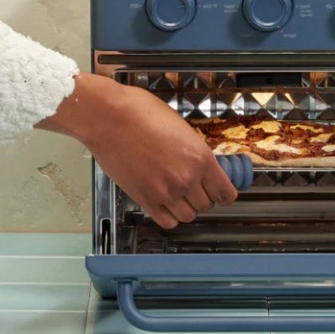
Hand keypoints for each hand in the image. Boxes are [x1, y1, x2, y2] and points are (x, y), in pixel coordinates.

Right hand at [37, 73, 237, 228]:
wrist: (109, 117)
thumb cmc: (139, 112)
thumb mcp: (180, 126)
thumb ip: (193, 150)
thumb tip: (200, 162)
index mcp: (200, 157)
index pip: (225, 192)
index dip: (224, 194)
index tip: (221, 193)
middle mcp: (186, 178)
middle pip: (207, 205)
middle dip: (203, 198)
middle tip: (194, 189)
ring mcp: (165, 192)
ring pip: (188, 216)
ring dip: (186, 208)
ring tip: (178, 196)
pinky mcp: (145, 198)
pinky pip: (166, 221)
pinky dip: (169, 216)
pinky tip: (165, 204)